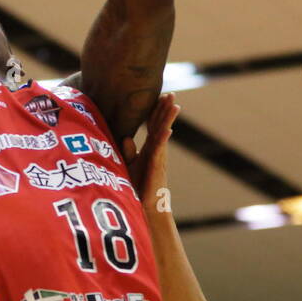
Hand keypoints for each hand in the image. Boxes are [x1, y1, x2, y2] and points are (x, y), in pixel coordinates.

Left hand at [122, 93, 178, 207]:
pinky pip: (160, 150)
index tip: (160, 96)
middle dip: (165, 109)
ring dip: (168, 120)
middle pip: (161, 125)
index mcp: (150, 148)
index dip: (156, 111)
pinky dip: (164, 139)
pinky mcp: (156, 167)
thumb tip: (127, 137)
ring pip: (163, 134)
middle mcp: (156, 150)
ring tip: (175, 105)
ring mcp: (158, 158)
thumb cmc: (137, 187)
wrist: (144, 207)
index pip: (153, 126)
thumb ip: (129, 151)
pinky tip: (168, 129)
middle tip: (171, 93)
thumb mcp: (130, 166)